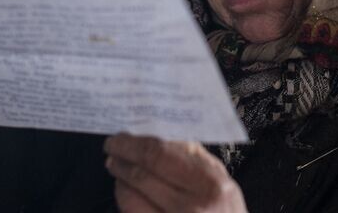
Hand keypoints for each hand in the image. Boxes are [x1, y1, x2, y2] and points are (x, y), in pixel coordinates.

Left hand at [104, 134, 246, 212]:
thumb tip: (160, 133)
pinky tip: (125, 188)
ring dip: (120, 176)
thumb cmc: (225, 212)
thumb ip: (194, 157)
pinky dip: (124, 196)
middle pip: (143, 172)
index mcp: (209, 183)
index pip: (162, 154)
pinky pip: (131, 211)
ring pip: (131, 194)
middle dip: (122, 156)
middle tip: (112, 146)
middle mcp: (191, 206)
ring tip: (116, 165)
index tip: (122, 135)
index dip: (135, 143)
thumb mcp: (220, 182)